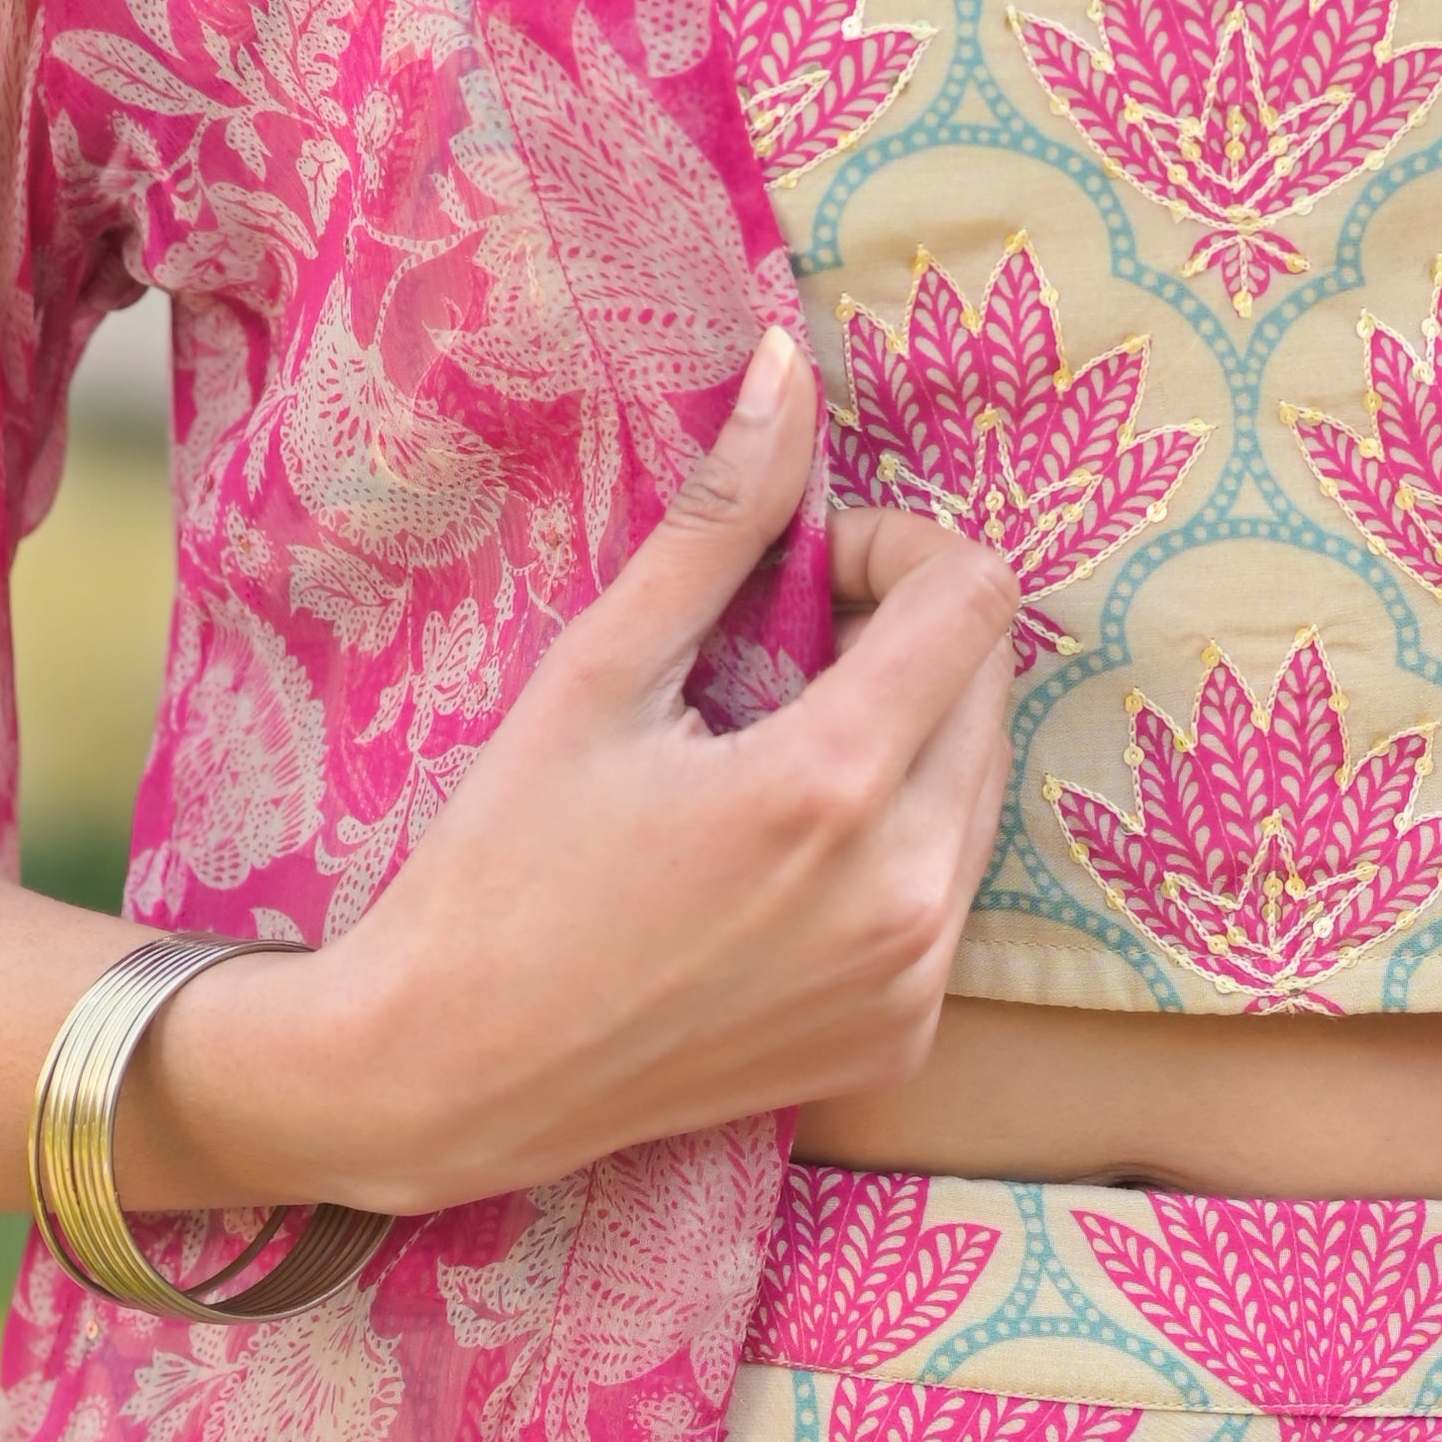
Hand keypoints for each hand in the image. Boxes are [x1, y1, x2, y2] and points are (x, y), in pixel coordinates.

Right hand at [130, 331, 1015, 1214]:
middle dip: (907, 637)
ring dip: (910, 737)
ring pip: (982, 787)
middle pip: (990, 686)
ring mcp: (914, 980)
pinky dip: (896, 843)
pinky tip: (780, 858)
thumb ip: (716, 522)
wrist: (451, 1074)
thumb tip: (787, 368)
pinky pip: (951, 890)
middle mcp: (905, 892)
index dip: (896, 549)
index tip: (807, 573)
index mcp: (831, 786)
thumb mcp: (596, 673)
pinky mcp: (903, 1039)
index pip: (975, 596)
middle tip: (780, 653)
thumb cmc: (500, 865)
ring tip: (774, 750)